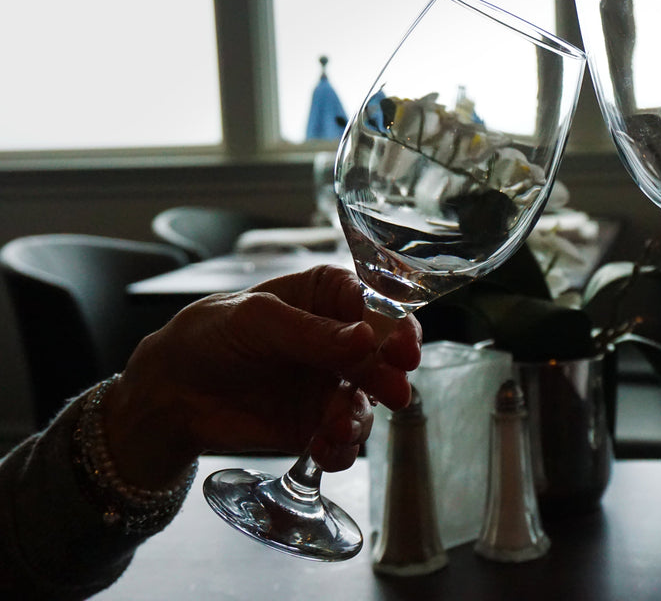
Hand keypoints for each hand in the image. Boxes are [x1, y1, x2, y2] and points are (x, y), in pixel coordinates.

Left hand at [102, 264, 421, 488]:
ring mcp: (330, 385)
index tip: (404, 348)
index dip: (397, 326)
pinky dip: (342, 448)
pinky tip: (325, 449)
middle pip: (384, 357)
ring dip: (360, 417)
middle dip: (390, 376)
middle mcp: (338, 341)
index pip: (377, 305)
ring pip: (367, 403)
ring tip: (337, 428)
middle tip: (393, 392)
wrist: (170, 393)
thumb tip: (366, 339)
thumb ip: (311, 332)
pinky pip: (344, 440)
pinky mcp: (316, 426)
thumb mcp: (256, 319)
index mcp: (327, 297)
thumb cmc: (209, 335)